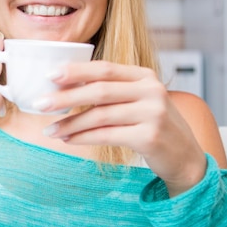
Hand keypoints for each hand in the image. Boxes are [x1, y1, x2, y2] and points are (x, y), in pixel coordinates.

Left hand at [39, 60, 207, 195]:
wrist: (186, 157)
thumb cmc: (153, 126)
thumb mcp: (138, 101)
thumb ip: (111, 92)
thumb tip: (63, 89)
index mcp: (145, 76)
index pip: (105, 69)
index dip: (76, 71)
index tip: (49, 75)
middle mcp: (151, 91)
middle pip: (99, 90)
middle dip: (65, 97)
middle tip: (40, 104)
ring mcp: (153, 114)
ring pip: (100, 115)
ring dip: (70, 123)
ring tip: (50, 130)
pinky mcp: (150, 137)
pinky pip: (106, 135)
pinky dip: (83, 137)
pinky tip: (68, 139)